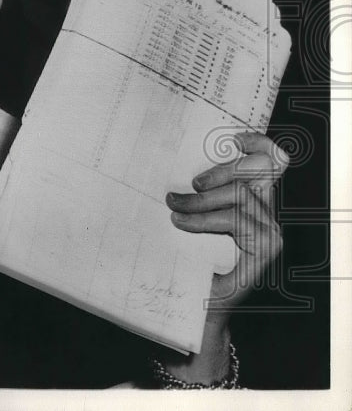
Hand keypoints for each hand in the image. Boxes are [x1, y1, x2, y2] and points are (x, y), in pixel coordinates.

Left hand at [167, 132, 289, 317]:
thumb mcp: (192, 222)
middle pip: (252, 176)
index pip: (271, 164)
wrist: (199, 308)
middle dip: (216, 174)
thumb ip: (195, 197)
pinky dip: (203, 218)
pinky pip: (233, 220)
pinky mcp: (266, 248)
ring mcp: (271, 232)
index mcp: (255, 204)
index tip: (234, 138)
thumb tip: (174, 170)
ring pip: (240, 196)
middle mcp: (268, 215)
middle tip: (179, 191)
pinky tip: (182, 222)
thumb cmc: (191, 262)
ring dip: (201, 200)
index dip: (259, 145)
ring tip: (174, 208)